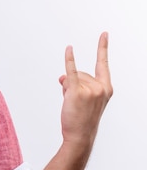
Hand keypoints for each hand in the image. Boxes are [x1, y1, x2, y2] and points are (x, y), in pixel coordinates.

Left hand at [59, 32, 112, 147]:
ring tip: (72, 103)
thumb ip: (75, 83)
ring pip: (72, 77)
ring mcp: (90, 89)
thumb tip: (62, 76)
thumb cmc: (82, 118)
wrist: (80, 135)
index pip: (103, 64)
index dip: (102, 48)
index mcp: (107, 88)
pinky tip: (69, 49)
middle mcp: (101, 87)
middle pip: (81, 73)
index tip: (104, 34)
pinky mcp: (78, 92)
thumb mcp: (82, 99)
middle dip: (73, 84)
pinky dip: (70, 60)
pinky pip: (71, 72)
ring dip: (67, 88)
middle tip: (75, 101)